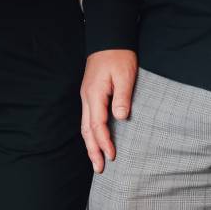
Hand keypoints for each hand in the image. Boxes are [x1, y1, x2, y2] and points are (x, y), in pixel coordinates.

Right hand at [80, 49, 138, 172]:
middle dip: (92, 150)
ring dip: (90, 144)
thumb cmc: (119, 56)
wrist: (109, 40)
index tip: (112, 156)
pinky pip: (88, 118)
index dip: (104, 142)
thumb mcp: (125, 75)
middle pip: (86, 129)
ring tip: (96, 160)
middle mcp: (87, 97)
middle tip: (99, 169)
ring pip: (85, 125)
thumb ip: (122, 97)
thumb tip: (121, 118)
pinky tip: (96, 140)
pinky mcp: (90, 94)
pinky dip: (91, 133)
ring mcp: (87, 96)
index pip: (97, 124)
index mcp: (95, 94)